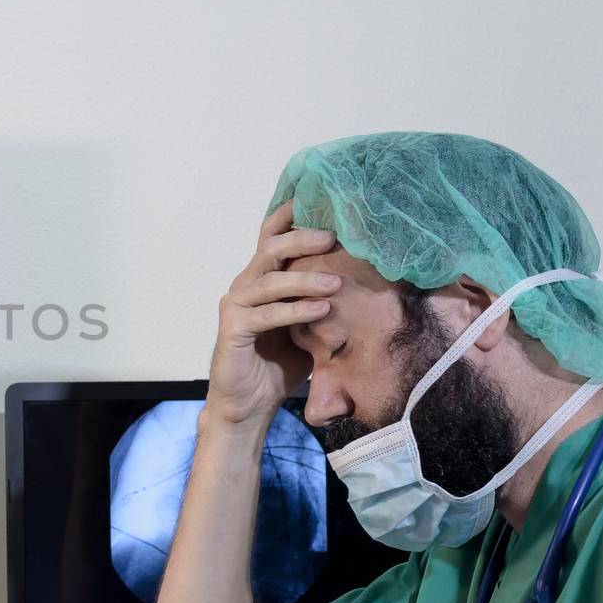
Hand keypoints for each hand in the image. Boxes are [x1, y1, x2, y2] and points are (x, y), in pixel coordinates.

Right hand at [204, 201, 338, 427]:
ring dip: (305, 279)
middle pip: (270, 249)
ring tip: (336, 283)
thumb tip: (370, 279)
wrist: (248, 405)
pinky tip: (321, 310)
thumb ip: (322, 300)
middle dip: (302, 239)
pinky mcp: (232, 330)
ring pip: (270, 280)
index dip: (290, 215)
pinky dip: (294, 311)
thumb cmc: (279, 364)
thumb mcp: (308, 326)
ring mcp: (235, 306)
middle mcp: (244, 285)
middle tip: (333, 236)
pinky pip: (266, 314)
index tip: (319, 197)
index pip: (272, 237)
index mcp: (261, 279)